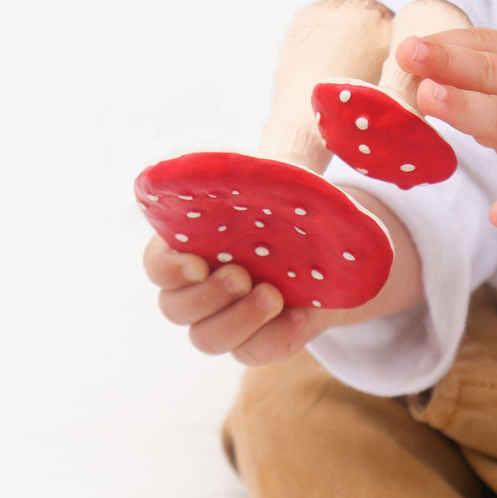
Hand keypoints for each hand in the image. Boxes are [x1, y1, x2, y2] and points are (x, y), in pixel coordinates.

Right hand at [143, 186, 425, 363]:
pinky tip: (300, 317)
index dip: (167, 268)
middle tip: (241, 275)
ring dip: (235, 322)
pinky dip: (272, 339)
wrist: (339, 247)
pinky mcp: (259, 340)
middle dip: (206, 296)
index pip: (157, 265)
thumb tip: (287, 143)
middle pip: (174, 308)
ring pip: (206, 339)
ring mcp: (227, 318)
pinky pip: (252, 354)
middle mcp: (200, 287)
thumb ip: (282, 158)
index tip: (196, 261)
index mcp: (191, 246)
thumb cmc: (297, 204)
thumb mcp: (291, 176)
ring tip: (272, 296)